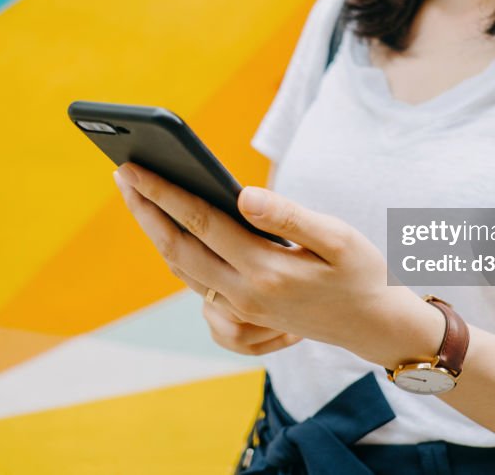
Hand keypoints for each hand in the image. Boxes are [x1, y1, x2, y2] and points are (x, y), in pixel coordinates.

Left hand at [112, 162, 442, 367]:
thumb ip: (288, 216)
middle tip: (121, 174)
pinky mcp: (242, 319)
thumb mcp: (337, 238)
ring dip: (157, 233)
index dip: (164, 192)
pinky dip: (179, 260)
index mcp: (266, 270)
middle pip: (177, 249)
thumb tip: (242, 195)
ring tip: (140, 197)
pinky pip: (198, 290)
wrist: (373, 326)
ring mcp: (240, 311)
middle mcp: (245, 296)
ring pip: (182, 270)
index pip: (201, 222)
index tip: (134, 167)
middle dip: (145, 210)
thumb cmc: (360, 273)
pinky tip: (176, 234)